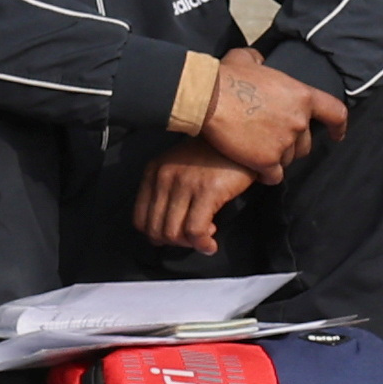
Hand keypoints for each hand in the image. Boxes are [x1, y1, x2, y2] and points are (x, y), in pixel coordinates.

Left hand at [131, 152, 255, 255]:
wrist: (242, 138)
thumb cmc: (215, 157)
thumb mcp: (181, 168)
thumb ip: (169, 192)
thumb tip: (169, 230)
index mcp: (154, 171)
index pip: (140, 219)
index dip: (157, 236)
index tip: (177, 236)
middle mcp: (164, 177)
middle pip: (155, 230)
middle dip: (175, 243)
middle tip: (192, 240)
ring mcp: (185, 183)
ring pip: (173, 233)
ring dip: (190, 245)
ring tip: (204, 240)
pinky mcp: (207, 190)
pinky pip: (195, 230)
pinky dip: (202, 244)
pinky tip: (210, 243)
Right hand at [198, 53, 345, 176]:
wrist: (208, 98)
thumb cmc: (226, 77)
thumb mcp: (247, 59)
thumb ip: (260, 61)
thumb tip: (259, 61)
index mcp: (302, 96)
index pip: (335, 113)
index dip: (338, 126)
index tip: (336, 135)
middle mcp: (299, 121)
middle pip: (305, 144)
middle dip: (291, 145)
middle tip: (270, 140)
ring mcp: (285, 142)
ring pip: (288, 160)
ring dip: (276, 158)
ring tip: (255, 149)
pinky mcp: (267, 160)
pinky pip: (274, 176)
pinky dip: (266, 174)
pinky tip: (254, 168)